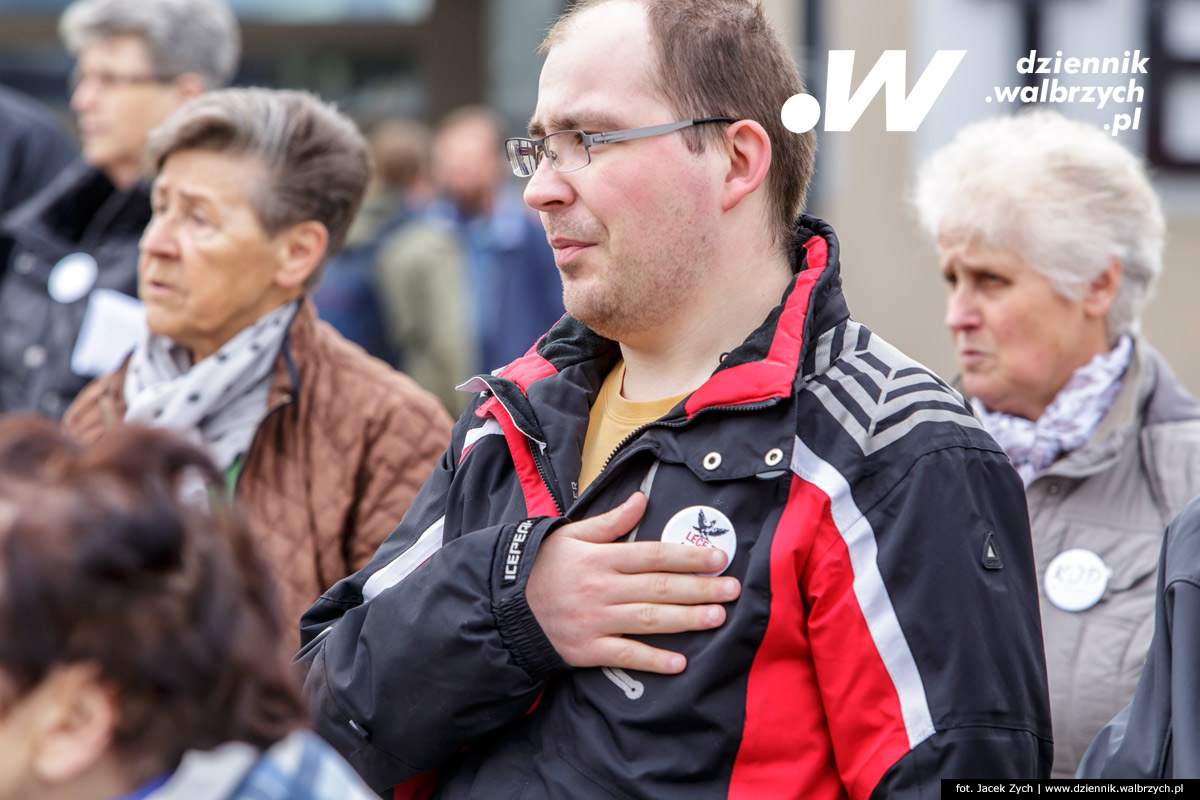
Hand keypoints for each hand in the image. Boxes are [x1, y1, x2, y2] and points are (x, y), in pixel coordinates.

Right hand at [526, 492, 741, 674]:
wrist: (504, 605)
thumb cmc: (542, 565)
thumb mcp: (572, 534)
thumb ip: (611, 521)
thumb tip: (641, 499)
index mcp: (601, 558)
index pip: (653, 555)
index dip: (688, 556)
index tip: (717, 558)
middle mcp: (602, 588)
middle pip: (659, 588)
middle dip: (700, 588)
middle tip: (732, 588)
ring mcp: (595, 620)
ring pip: (649, 620)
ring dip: (686, 620)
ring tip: (717, 617)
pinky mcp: (588, 649)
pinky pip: (626, 655)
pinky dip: (653, 660)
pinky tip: (679, 662)